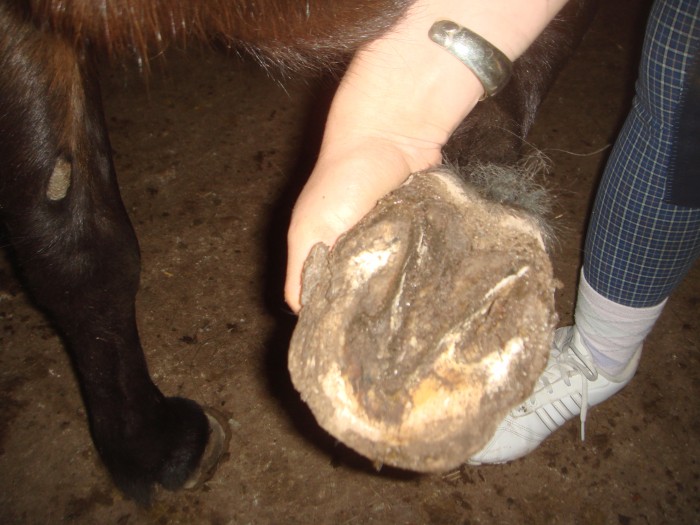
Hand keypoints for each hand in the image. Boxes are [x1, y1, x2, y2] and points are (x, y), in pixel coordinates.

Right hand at [283, 0, 568, 311]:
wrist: (392, 135)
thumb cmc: (343, 180)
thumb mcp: (311, 229)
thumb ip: (303, 271)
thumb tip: (304, 316)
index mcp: (319, 251)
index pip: (320, 297)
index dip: (330, 319)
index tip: (349, 345)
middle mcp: (349, 249)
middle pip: (355, 292)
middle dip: (366, 312)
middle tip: (382, 339)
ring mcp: (382, 241)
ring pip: (385, 282)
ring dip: (393, 296)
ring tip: (405, 321)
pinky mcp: (410, 232)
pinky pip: (411, 263)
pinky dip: (414, 275)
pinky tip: (421, 293)